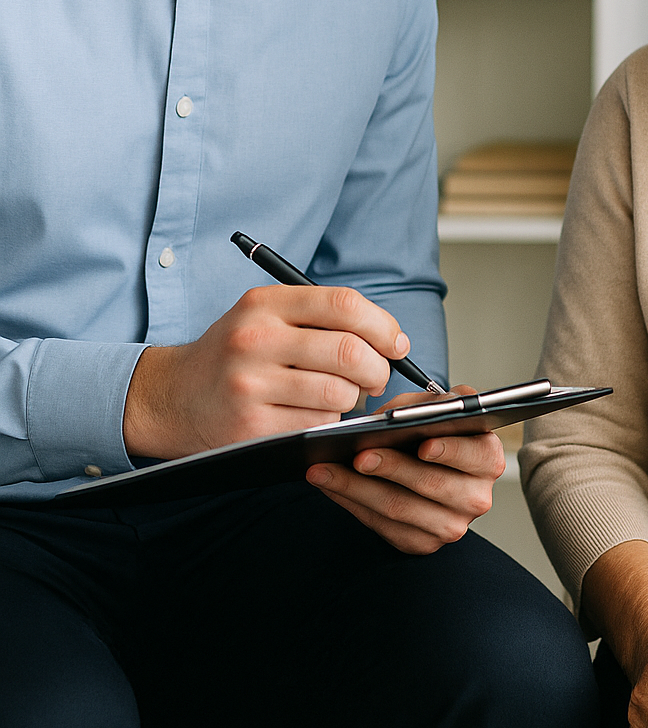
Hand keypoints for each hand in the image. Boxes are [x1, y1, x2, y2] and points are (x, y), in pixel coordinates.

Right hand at [124, 284, 408, 458]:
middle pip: (348, 351)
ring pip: (338, 393)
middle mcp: (256, 338)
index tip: (396, 343)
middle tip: (376, 378)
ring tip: (339, 397)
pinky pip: (316, 425)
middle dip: (377, 369)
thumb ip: (320, 318)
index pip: (344, 305)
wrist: (171, 396)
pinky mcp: (250, 425)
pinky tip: (311, 416)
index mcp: (265, 303)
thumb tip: (390, 338)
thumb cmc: (235, 354)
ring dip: (352, 400)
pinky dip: (327, 423)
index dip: (383, 325)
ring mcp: (251, 383)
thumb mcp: (265, 316)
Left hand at [305, 387, 505, 553]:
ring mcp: (450, 526)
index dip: (450, 450)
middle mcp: (476, 497)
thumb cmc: (434, 430)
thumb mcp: (438, 407)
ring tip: (325, 469)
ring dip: (356, 488)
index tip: (423, 445)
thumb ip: (425, 405)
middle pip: (430, 483)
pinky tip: (330, 485)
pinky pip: (382, 526)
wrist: (432, 466)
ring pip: (398, 508)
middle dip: (390, 468)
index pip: (474, 454)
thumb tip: (390, 418)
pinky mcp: (422, 543)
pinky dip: (351, 503)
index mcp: (488, 458)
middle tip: (358, 455)